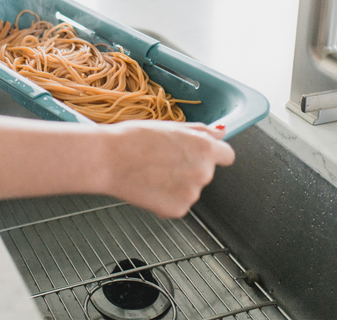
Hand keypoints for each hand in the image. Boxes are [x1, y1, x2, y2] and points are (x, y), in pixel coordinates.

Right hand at [101, 121, 234, 217]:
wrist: (109, 159)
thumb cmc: (134, 139)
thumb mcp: (170, 126)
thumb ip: (200, 131)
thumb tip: (220, 132)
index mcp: (204, 148)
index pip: (227, 155)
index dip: (213, 153)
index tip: (200, 154)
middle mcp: (203, 172)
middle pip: (205, 172)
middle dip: (189, 167)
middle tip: (162, 159)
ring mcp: (191, 194)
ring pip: (189, 188)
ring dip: (176, 183)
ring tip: (151, 171)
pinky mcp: (177, 210)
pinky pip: (177, 203)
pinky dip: (166, 198)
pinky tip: (149, 186)